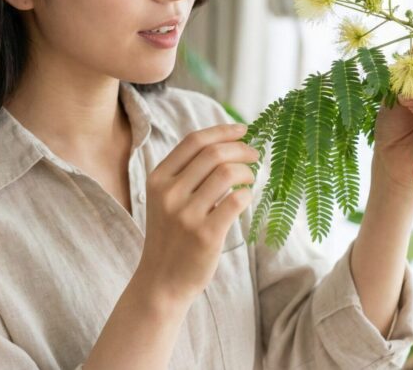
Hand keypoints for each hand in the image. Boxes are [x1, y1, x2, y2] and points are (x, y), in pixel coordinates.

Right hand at [134, 123, 257, 305]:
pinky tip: (246, 198)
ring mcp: (186, 214)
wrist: (161, 282)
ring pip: (227, 173)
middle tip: (255, 155)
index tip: (244, 130)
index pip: (194, 141)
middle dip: (241, 149)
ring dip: (247, 171)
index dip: (223, 131)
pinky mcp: (205, 234)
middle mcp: (169, 193)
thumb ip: (186, 174)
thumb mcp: (165, 200)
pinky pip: (236, 201)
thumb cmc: (170, 237)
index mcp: (158, 179)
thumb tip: (226, 144)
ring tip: (250, 179)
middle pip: (213, 153)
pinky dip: (247, 194)